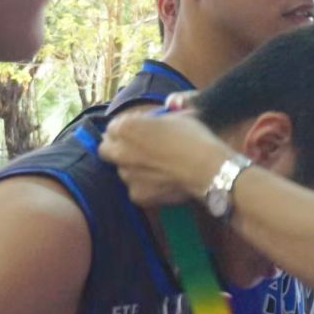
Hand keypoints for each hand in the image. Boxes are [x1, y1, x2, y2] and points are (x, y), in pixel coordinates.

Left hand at [99, 110, 229, 207]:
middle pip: (106, 149)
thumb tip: (152, 121)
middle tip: (137, 148)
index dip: (127, 127)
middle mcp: (119, 152)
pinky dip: (145, 185)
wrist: (208, 169)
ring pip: (122, 170)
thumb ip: (153, 120)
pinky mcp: (137, 195)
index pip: (112, 127)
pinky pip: (136, 188)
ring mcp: (127, 176)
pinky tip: (161, 181)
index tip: (140, 130)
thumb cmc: (193, 137)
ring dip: (132, 167)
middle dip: (117, 147)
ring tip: (155, 167)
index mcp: (125, 128)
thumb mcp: (173, 117)